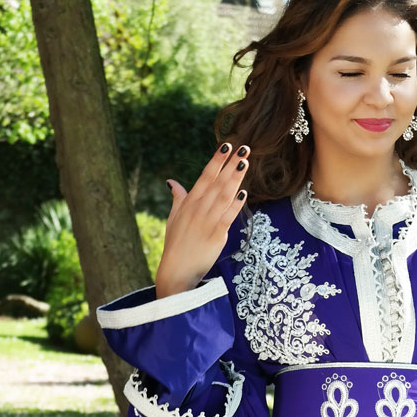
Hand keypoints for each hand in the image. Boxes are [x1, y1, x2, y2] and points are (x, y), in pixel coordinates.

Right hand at [154, 142, 249, 298]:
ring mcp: (207, 222)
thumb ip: (177, 197)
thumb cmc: (175, 244)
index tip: (226, 145)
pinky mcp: (216, 236)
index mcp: (189, 203)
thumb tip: (171, 181)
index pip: (205, 176)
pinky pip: (228, 217)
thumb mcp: (173, 218)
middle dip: (231, 164)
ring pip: (224, 196)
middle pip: (217, 182)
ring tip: (245, 162)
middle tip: (244, 149)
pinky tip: (243, 192)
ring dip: (235, 178)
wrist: (176, 271)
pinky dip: (235, 204)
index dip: (216, 160)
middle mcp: (198, 209)